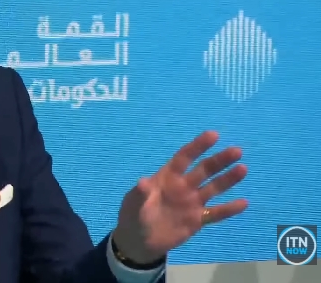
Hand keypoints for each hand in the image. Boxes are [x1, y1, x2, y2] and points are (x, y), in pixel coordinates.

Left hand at [113, 131, 248, 263]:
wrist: (139, 241)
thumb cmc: (133, 216)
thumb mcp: (133, 205)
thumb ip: (139, 194)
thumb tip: (142, 182)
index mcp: (166, 177)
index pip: (184, 158)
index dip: (197, 146)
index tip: (213, 135)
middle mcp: (183, 186)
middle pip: (203, 170)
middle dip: (219, 160)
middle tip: (236, 151)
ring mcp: (192, 203)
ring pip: (213, 188)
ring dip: (228, 180)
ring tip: (243, 169)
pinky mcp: (197, 220)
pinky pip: (216, 213)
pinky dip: (229, 209)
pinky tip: (244, 203)